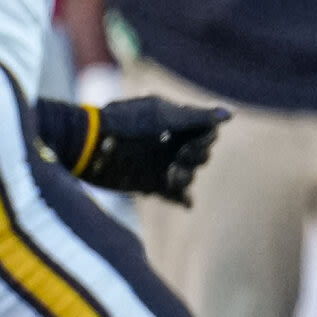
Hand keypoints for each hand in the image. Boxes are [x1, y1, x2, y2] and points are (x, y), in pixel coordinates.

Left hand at [35, 96, 227, 202]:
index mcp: (175, 123)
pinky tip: (186, 202)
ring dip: (187, 176)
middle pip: (201, 154)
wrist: (87, 144)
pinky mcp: (150, 183)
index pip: (205, 132)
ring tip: (172, 176)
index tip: (193, 141)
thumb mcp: (161, 114)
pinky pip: (175, 195)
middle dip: (196, 157)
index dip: (205, 138)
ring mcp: (160, 164)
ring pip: (190, 174)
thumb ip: (195, 116)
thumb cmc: (124, 123)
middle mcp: (169, 144)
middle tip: (179, 156)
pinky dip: (183, 199)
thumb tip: (229, 115)